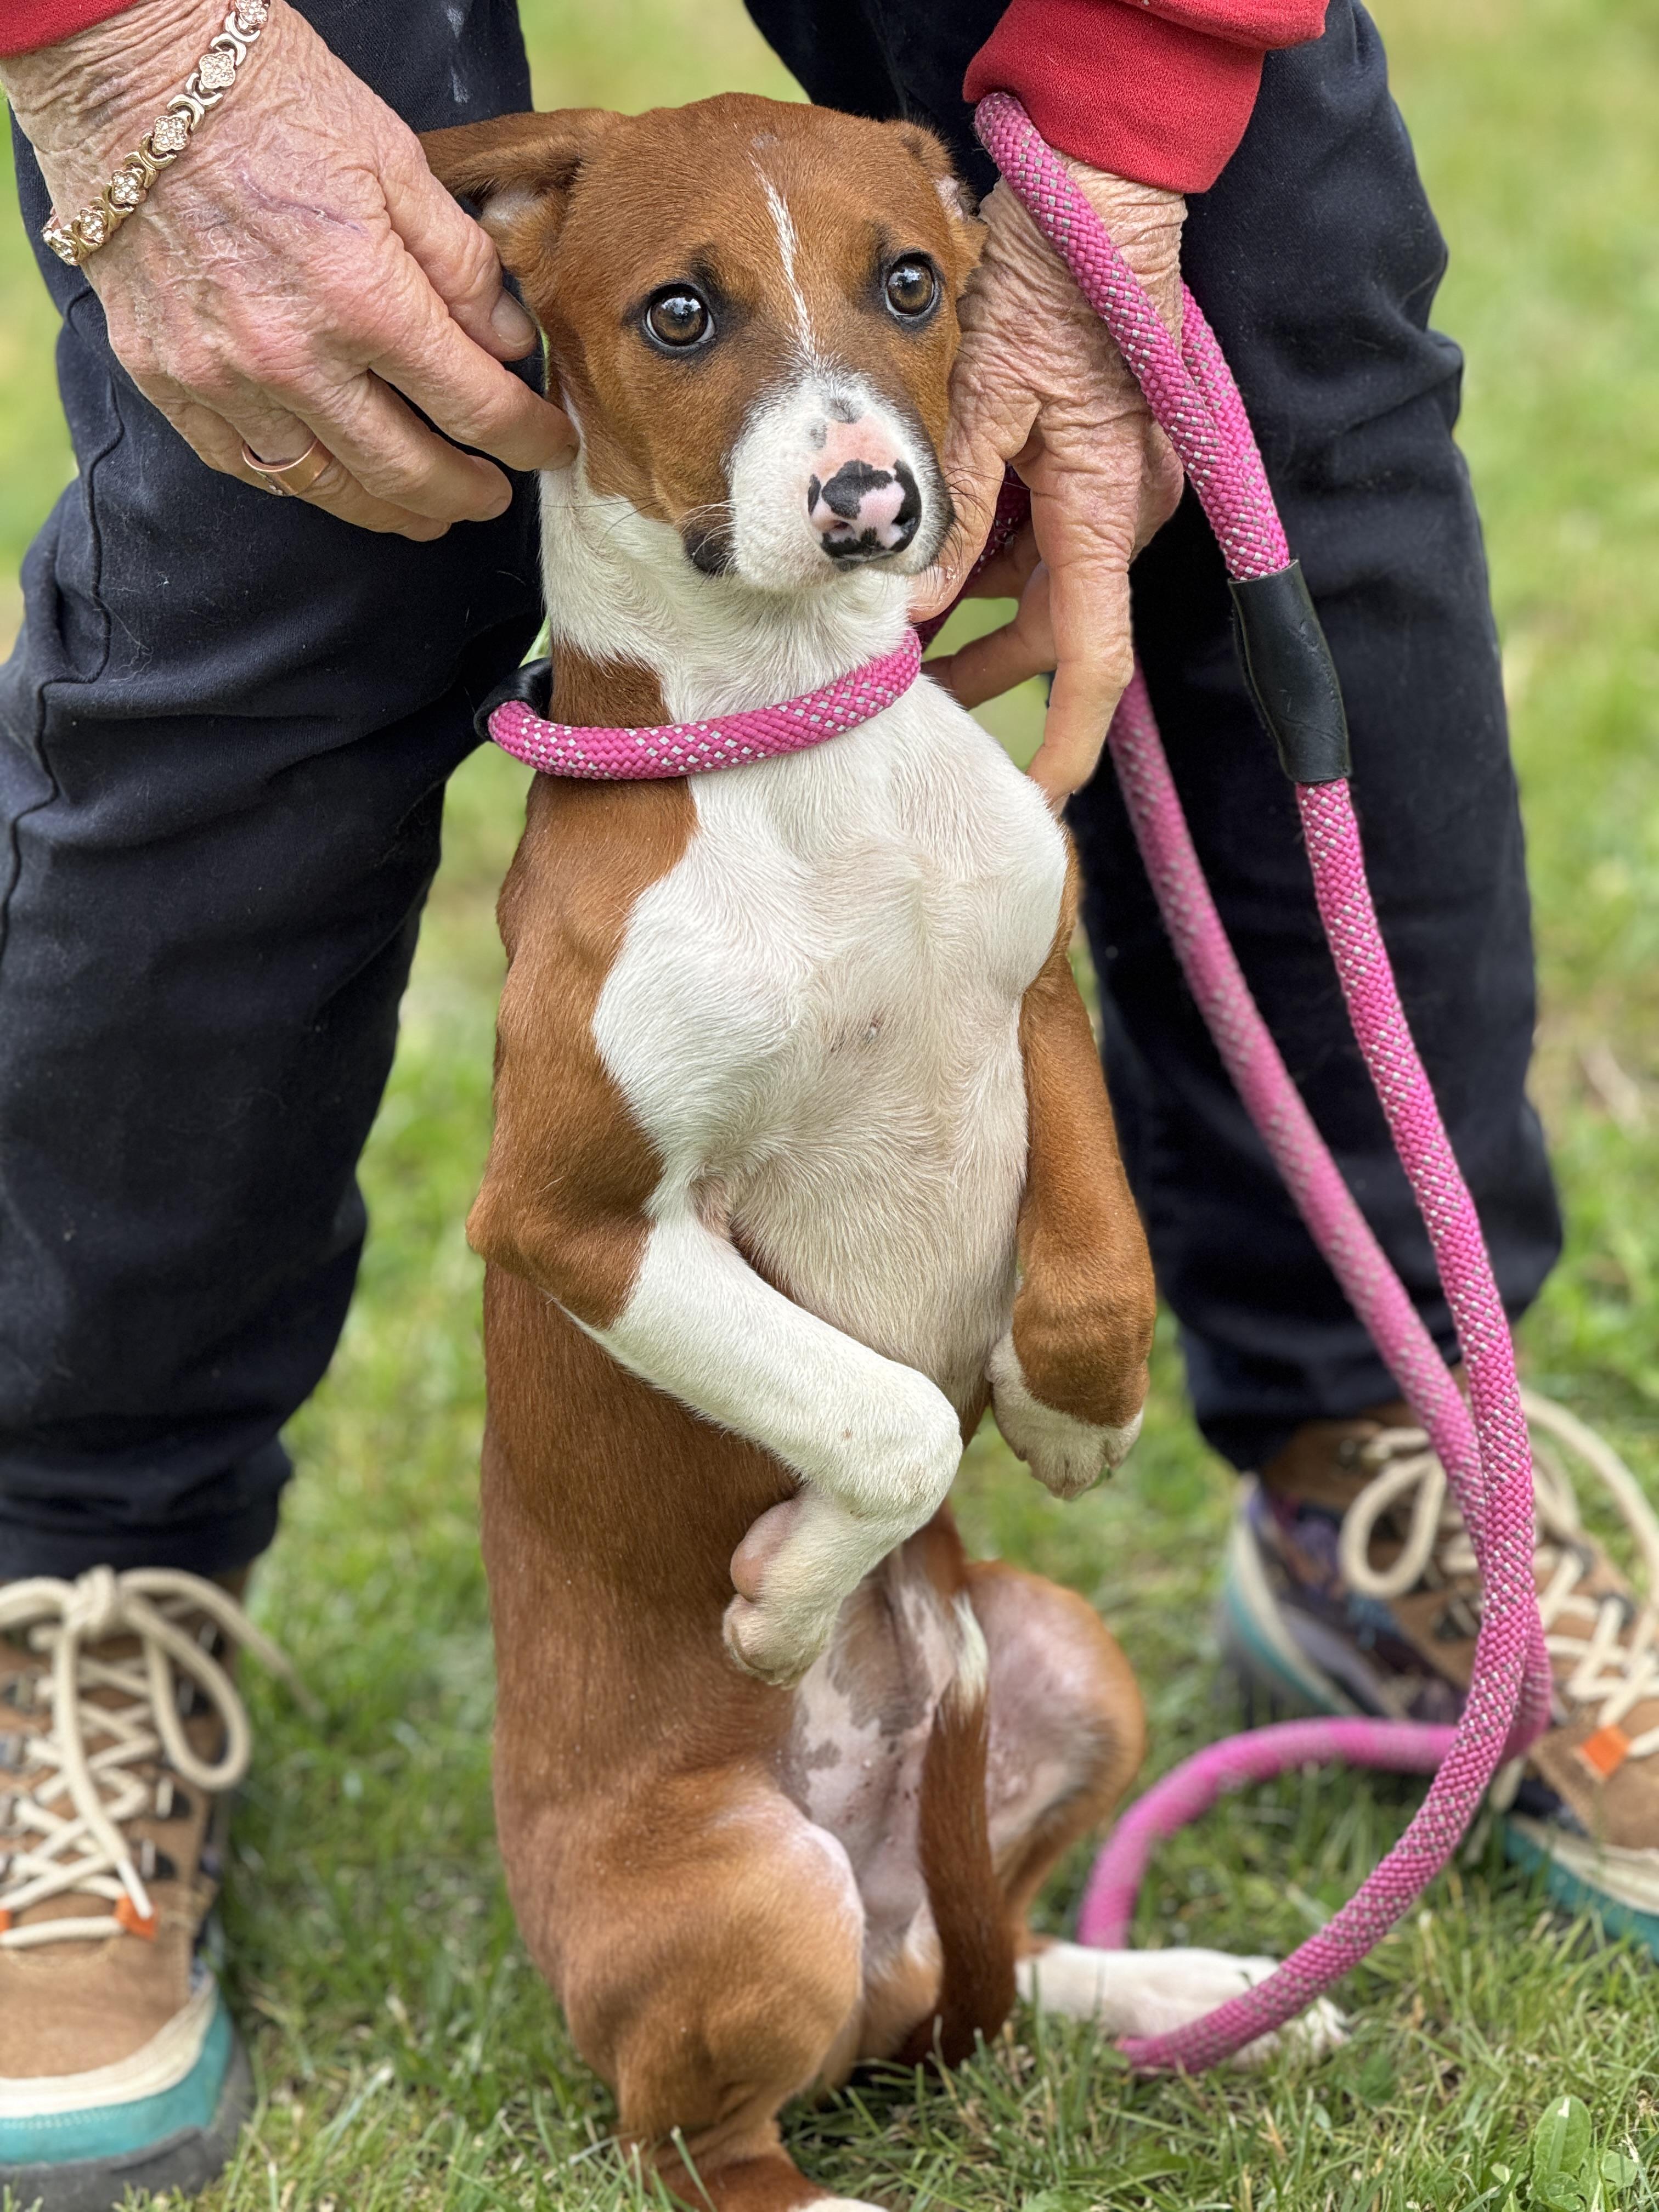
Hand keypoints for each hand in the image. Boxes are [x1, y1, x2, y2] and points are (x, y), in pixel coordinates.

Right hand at [1, 0, 575, 538]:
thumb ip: (462, 264)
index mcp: (366, 300)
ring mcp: (223, 378)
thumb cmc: (270, 101)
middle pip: (406, 470)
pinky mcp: (167, 378)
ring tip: (428, 513)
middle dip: (467, 493)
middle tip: (494, 496)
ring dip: (390, 511)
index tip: (550, 445)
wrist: (129, 75)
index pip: (476, 407)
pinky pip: (246, 465)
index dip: (527, 438)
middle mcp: (294, 359)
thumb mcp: (397, 162)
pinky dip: (301, 485)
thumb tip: (509, 343)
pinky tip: (336, 481)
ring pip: (327, 487)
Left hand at [912, 164, 1185, 804]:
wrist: (1096, 186)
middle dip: (981, 667)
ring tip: (891, 614)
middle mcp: (1118, 505)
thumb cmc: (1047, 275)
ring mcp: (1106, 480)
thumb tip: (915, 611)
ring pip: (1038, 578)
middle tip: (898, 689)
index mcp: (1104, 505)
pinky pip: (1037, 527)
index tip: (1031, 800)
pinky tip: (927, 545)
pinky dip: (985, 548)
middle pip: (1053, 627)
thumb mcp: (984, 396)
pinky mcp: (1087, 452)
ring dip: (973, 604)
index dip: (1064, 741)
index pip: (1093, 661)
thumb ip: (952, 509)